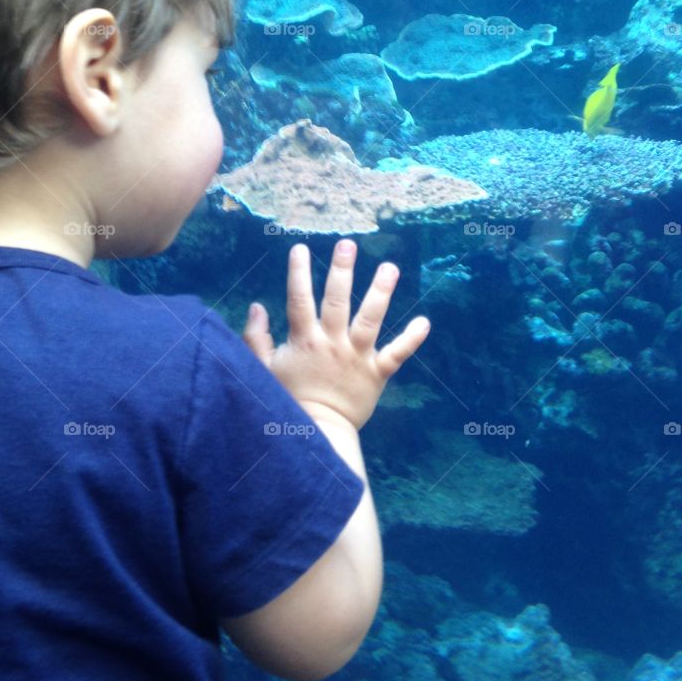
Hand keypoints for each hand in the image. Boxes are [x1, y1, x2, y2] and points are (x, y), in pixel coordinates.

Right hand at [242, 239, 430, 430]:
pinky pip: (397, 354)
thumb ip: (256, 338)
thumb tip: (256, 307)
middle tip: (347, 245)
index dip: (298, 273)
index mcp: (305, 341)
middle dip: (341, 271)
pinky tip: (425, 322)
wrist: (316, 436)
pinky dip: (412, 339)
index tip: (299, 248)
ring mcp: (357, 358)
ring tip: (389, 268)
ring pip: (370, 320)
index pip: (299, 299)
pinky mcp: (376, 374)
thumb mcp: (263, 370)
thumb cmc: (288, 401)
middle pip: (337, 301)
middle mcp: (333, 344)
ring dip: (380, 292)